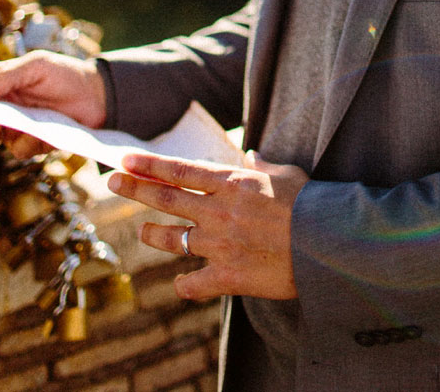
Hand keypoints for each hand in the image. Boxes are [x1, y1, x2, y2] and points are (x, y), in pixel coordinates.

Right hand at [0, 51, 106, 155]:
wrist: (97, 95)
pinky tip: (36, 133)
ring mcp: (15, 126)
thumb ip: (9, 75)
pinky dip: (25, 142)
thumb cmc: (65, 74)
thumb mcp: (38, 65)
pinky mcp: (32, 142)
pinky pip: (19, 148)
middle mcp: (4, 106)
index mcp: (0, 82)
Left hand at [108, 151, 309, 299]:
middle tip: (113, 182)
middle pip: (166, 198)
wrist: (326, 243)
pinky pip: (194, 283)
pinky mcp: (227, 276)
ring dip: (153, 234)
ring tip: (144, 230)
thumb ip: (262, 166)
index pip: (180, 171)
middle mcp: (218, 211)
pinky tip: (181, 283)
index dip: (149, 165)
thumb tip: (252, 155)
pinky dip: (185, 284)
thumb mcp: (286, 173)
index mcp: (231, 183)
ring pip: (173, 239)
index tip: (126, 159)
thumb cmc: (310, 203)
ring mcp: (220, 245)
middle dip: (135, 188)